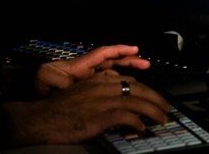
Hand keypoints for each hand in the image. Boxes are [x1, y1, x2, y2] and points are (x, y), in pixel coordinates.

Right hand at [4, 75, 169, 144]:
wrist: (42, 118)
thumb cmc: (59, 111)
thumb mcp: (80, 95)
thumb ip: (97, 94)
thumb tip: (114, 105)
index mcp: (98, 80)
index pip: (128, 80)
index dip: (145, 89)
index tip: (153, 97)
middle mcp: (103, 86)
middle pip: (138, 87)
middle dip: (156, 97)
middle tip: (166, 108)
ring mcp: (103, 100)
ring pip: (138, 100)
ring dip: (154, 110)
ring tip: (162, 118)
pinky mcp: (101, 114)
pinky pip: (128, 116)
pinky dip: (138, 122)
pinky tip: (142, 128)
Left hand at [34, 45, 149, 94]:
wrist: (38, 97)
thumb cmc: (41, 84)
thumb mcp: (47, 78)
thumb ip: (58, 80)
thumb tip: (67, 85)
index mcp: (80, 65)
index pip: (103, 54)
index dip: (119, 50)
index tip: (134, 49)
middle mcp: (87, 70)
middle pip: (111, 62)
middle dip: (128, 60)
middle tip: (145, 63)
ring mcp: (89, 80)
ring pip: (111, 74)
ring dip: (126, 74)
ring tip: (141, 78)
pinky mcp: (89, 91)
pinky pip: (106, 86)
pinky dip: (117, 86)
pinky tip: (126, 92)